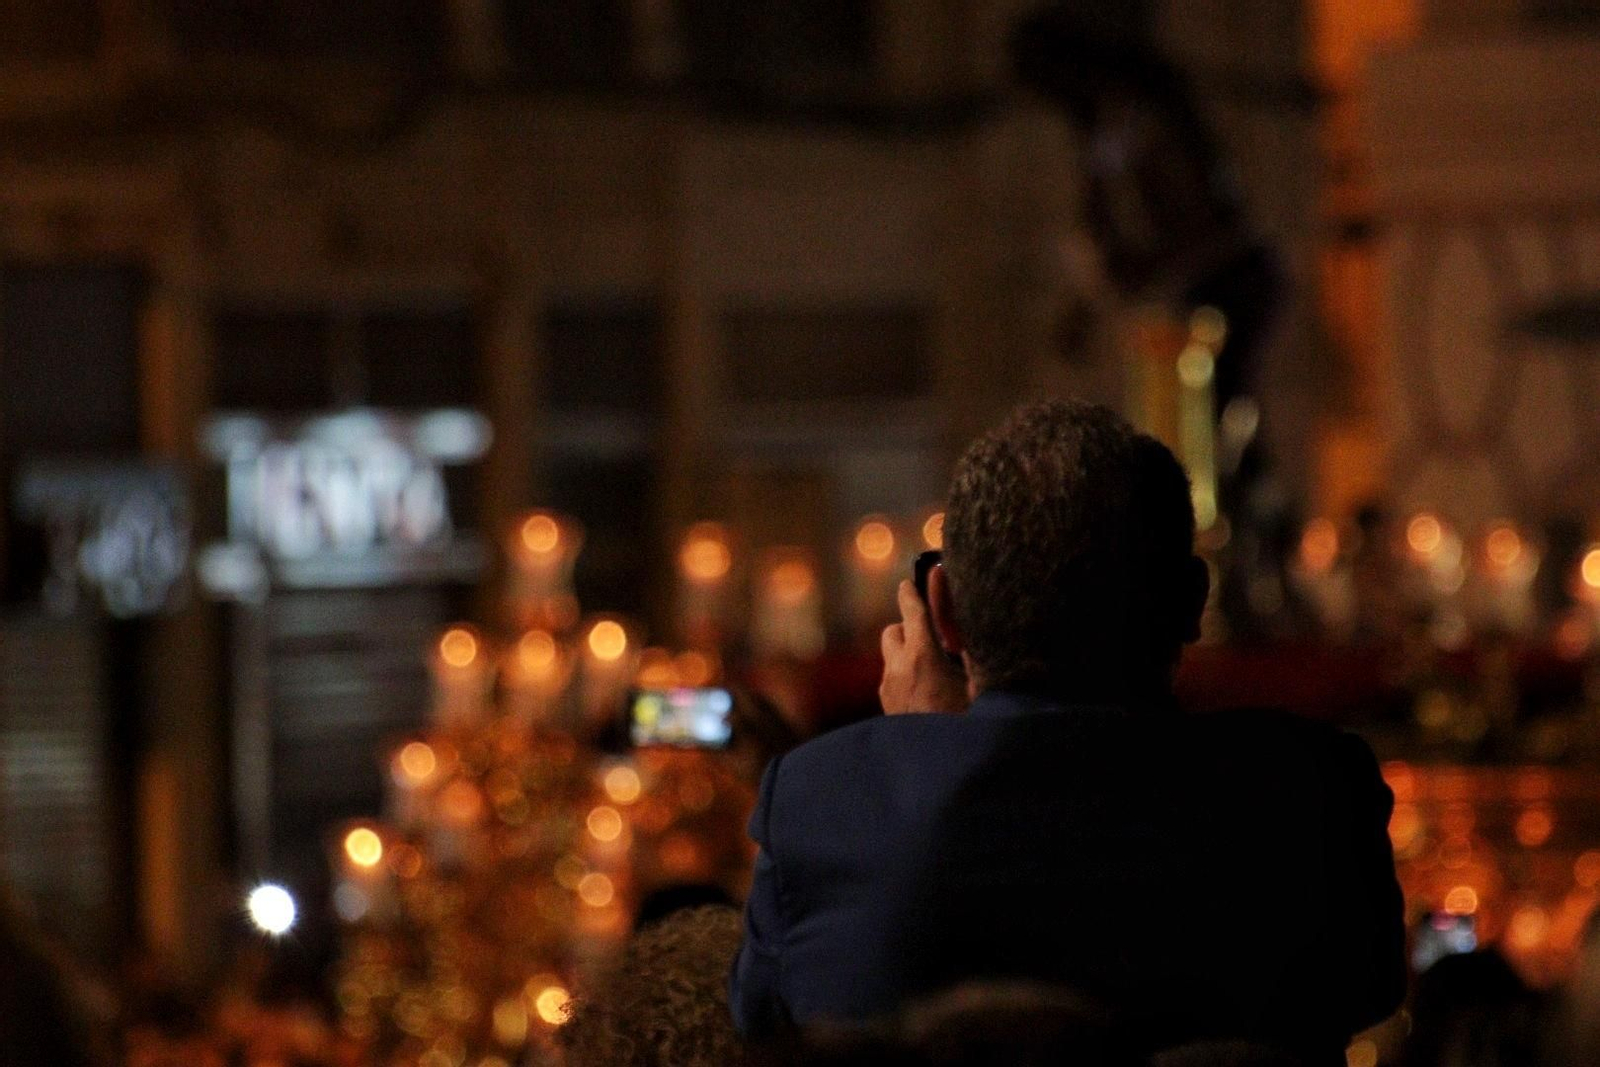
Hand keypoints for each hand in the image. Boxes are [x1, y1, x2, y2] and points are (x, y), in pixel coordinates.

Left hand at [879, 580, 967, 714]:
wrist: (940, 769)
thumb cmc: (965, 722)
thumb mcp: (979, 683)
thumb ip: (970, 651)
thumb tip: (961, 629)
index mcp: (922, 657)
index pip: (912, 612)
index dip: (911, 594)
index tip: (909, 583)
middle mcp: (898, 669)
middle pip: (893, 631)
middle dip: (910, 629)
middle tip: (935, 640)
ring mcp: (889, 691)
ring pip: (892, 658)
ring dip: (909, 656)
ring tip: (937, 673)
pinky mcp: (886, 710)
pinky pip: (893, 680)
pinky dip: (907, 677)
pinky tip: (930, 695)